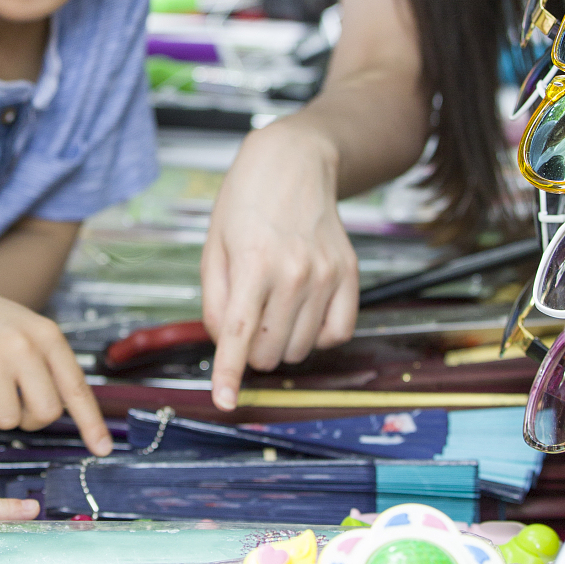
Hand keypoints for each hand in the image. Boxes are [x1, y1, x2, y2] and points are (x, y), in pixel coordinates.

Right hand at [0, 270, 111, 455]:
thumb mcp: (27, 331)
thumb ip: (47, 365)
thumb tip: (62, 412)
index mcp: (46, 334)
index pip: (75, 387)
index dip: (91, 422)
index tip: (102, 449)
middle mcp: (22, 343)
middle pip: (45, 413)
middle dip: (30, 419)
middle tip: (14, 401)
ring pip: (7, 420)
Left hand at [200, 119, 359, 409]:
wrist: (294, 163)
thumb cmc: (246, 200)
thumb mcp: (214, 245)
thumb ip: (215, 300)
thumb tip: (225, 345)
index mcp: (253, 263)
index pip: (240, 335)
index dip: (229, 374)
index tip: (225, 401)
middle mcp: (294, 272)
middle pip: (270, 351)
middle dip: (251, 350)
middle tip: (247, 319)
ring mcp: (327, 275)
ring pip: (300, 349)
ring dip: (281, 343)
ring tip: (272, 307)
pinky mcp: (350, 276)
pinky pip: (337, 335)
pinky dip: (316, 337)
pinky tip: (301, 313)